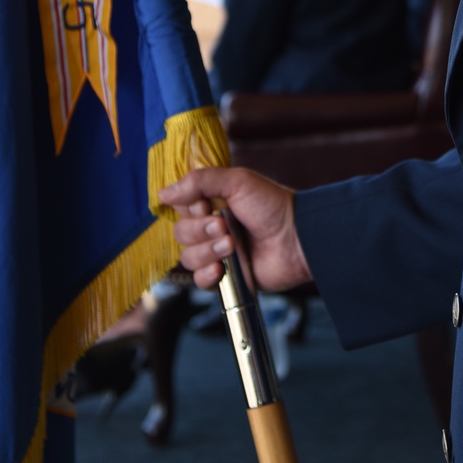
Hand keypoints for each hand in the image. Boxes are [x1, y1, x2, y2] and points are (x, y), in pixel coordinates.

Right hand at [159, 167, 311, 292]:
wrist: (298, 238)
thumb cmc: (273, 205)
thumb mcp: (238, 182)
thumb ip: (200, 181)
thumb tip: (164, 192)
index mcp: (214, 203)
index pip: (181, 207)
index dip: (188, 208)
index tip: (205, 204)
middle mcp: (213, 228)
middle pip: (181, 233)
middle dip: (200, 230)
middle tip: (225, 226)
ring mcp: (219, 253)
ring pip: (188, 257)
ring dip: (208, 251)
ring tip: (233, 245)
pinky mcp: (227, 277)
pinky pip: (199, 281)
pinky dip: (207, 275)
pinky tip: (222, 268)